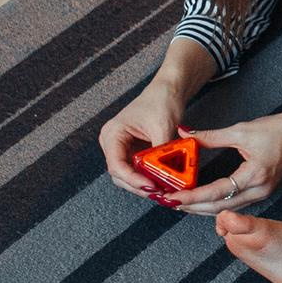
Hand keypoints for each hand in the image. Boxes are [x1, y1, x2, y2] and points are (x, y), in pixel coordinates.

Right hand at [99, 80, 186, 202]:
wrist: (168, 89)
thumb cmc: (162, 101)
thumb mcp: (162, 127)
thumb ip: (159, 152)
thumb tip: (163, 176)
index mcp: (113, 134)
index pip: (116, 165)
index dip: (132, 179)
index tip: (150, 186)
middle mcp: (113, 142)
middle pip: (120, 175)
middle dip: (138, 186)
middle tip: (158, 193)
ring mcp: (122, 148)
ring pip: (128, 175)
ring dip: (143, 185)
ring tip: (162, 191)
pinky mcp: (133, 151)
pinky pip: (137, 169)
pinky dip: (148, 177)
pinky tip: (161, 183)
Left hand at [159, 101, 281, 215]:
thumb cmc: (279, 128)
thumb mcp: (241, 130)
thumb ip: (210, 136)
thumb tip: (185, 135)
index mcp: (255, 175)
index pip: (217, 192)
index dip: (193, 196)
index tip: (174, 197)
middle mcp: (259, 189)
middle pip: (220, 207)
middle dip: (193, 207)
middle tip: (170, 203)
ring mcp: (262, 192)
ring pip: (227, 208)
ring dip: (203, 207)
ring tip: (181, 203)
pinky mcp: (262, 190)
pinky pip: (235, 203)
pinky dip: (216, 203)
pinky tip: (203, 199)